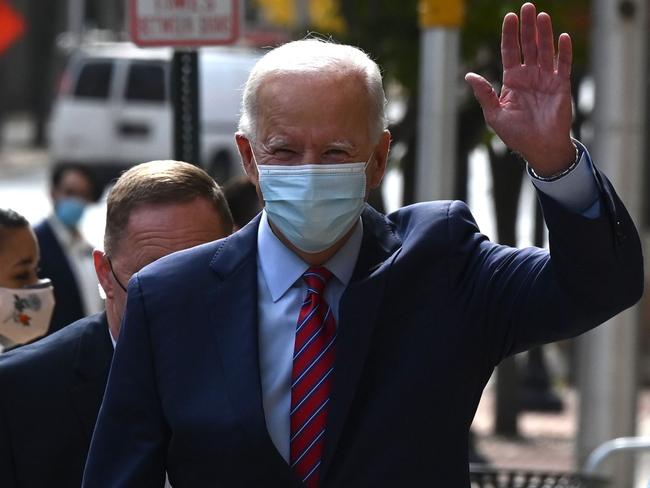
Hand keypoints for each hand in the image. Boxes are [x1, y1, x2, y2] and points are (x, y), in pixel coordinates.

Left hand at [465, 2, 575, 176]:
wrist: (539, 148)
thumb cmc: (516, 134)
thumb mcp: (494, 114)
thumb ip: (484, 94)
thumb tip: (469, 75)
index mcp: (512, 80)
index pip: (510, 51)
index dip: (509, 35)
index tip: (509, 17)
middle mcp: (529, 76)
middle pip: (528, 46)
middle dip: (527, 27)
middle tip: (527, 7)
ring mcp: (545, 79)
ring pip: (545, 51)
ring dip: (544, 34)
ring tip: (542, 16)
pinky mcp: (560, 86)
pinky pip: (563, 65)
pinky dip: (563, 51)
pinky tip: (562, 37)